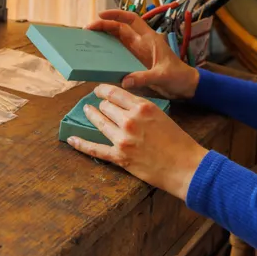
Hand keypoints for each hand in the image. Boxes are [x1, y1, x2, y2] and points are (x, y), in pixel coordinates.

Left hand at [67, 84, 207, 199]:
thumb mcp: (161, 115)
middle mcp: (130, 120)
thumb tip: (126, 106)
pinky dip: (81, 144)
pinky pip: (95, 148)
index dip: (104, 90)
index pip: (115, 93)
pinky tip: (72, 139)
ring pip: (100, 122)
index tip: (99, 90)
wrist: (185, 166)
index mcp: (142, 107)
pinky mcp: (120, 157)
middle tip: (99, 104)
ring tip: (87, 111)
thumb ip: (143, 110)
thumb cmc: (178, 141)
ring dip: (92, 116)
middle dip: (102, 105)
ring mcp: (123, 139)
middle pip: (106, 106)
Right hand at [85, 9, 199, 99]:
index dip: (116, 14)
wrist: (185, 86)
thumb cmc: (178, 76)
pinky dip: (109, 53)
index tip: (100, 15)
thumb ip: (144, 78)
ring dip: (105, 38)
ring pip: (118, 40)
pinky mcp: (136, 63)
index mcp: (149, 40)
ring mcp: (138, 53)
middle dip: (104, 26)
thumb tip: (125, 80)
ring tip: (88, 41)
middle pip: (120, 29)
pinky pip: (119, 54)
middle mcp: (142, 43)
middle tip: (87, 30)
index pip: (131, 20)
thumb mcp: (162, 76)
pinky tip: (99, 58)